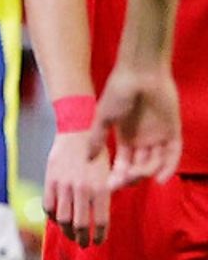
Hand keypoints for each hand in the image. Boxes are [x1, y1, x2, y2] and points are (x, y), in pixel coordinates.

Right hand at [43, 132, 111, 246]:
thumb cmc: (97, 153)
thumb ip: (107, 195)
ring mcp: (64, 185)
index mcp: (100, 189)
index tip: (98, 242)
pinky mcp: (49, 180)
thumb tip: (103, 218)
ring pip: (62, 219)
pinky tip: (57, 219)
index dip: (99, 236)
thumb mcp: (109, 173)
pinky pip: (48, 206)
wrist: (77, 132)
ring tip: (70, 235)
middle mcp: (82, 190)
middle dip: (82, 238)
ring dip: (67, 231)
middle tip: (84, 244)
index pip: (100, 222)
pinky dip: (52, 217)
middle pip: (80, 224)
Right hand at [92, 64, 181, 187]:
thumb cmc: (117, 92)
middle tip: (120, 182)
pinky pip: (172, 155)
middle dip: (130, 177)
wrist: (139, 73)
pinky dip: (168, 168)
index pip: (123, 163)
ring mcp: (158, 136)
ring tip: (136, 173)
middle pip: (139, 167)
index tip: (109, 185)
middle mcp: (143, 139)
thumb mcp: (102, 118)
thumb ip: (96, 139)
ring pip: (154, 162)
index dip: (117, 175)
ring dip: (145, 172)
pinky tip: (160, 179)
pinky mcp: (172, 131)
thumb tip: (87, 159)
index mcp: (125, 137)